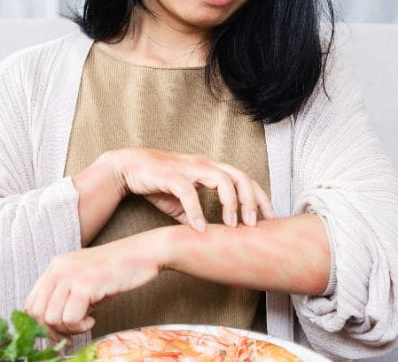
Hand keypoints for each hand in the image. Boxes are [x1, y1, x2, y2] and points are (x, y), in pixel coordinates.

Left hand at [23, 229, 169, 345]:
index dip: (41, 324)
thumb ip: (67, 297)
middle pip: (36, 313)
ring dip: (69, 329)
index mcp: (56, 267)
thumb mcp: (86, 280)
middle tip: (71, 336)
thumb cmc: (119, 270)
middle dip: (52, 331)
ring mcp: (71, 275)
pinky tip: (94, 319)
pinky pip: (70, 318)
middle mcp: (59, 269)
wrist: (144, 253)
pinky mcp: (86, 284)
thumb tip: (54, 327)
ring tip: (86, 323)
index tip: (59, 333)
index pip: (31, 302)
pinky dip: (81, 326)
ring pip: (51, 318)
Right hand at [105, 147, 275, 231]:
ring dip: (230, 203)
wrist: (127, 168)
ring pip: (221, 179)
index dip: (260, 198)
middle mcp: (205, 164)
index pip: (245, 179)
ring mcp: (189, 168)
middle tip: (254, 225)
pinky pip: (188, 192)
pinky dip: (196, 212)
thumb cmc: (157, 183)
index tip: (270, 219)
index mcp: (211, 168)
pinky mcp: (171, 175)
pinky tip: (199, 229)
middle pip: (240, 177)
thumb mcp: (182, 200)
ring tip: (232, 226)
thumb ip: (196, 213)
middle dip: (251, 201)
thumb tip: (206, 233)